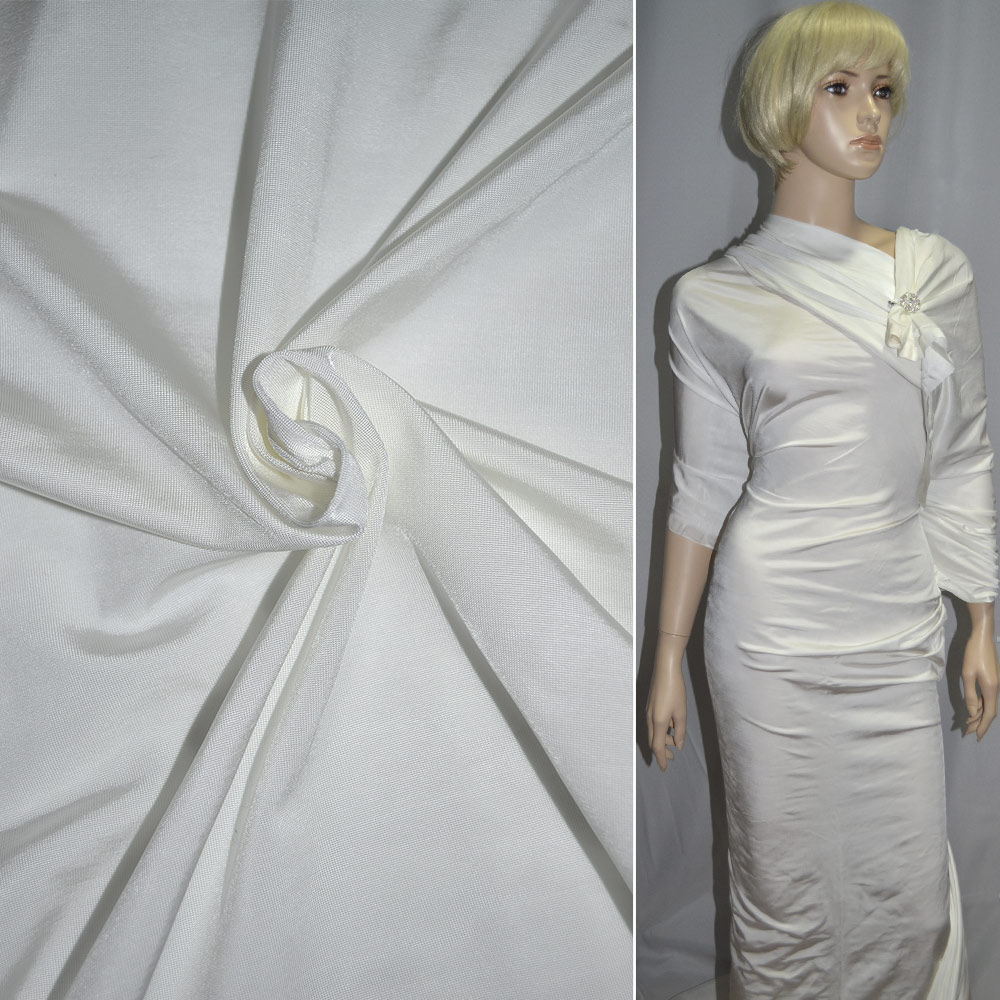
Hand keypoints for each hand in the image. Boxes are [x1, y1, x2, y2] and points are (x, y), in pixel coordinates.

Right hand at [646, 639, 686, 770]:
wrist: (665, 669)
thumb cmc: (675, 690)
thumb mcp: (681, 713)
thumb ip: (680, 731)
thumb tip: (678, 745)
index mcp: (658, 722)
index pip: (657, 747)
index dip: (661, 759)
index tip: (663, 769)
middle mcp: (649, 718)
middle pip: (653, 741)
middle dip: (662, 751)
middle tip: (672, 757)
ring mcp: (648, 712)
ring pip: (653, 732)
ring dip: (663, 739)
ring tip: (676, 739)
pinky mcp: (649, 706)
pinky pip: (653, 724)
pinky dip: (661, 730)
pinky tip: (671, 726)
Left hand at [961, 630, 998, 739]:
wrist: (982, 638)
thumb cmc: (973, 654)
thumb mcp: (967, 674)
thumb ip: (969, 694)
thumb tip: (972, 712)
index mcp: (991, 689)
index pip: (988, 714)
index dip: (983, 726)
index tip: (976, 737)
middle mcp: (996, 689)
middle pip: (989, 712)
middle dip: (979, 723)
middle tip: (967, 732)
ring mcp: (995, 684)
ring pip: (988, 705)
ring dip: (978, 715)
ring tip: (967, 723)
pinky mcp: (992, 680)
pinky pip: (986, 697)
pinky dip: (979, 705)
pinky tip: (972, 708)